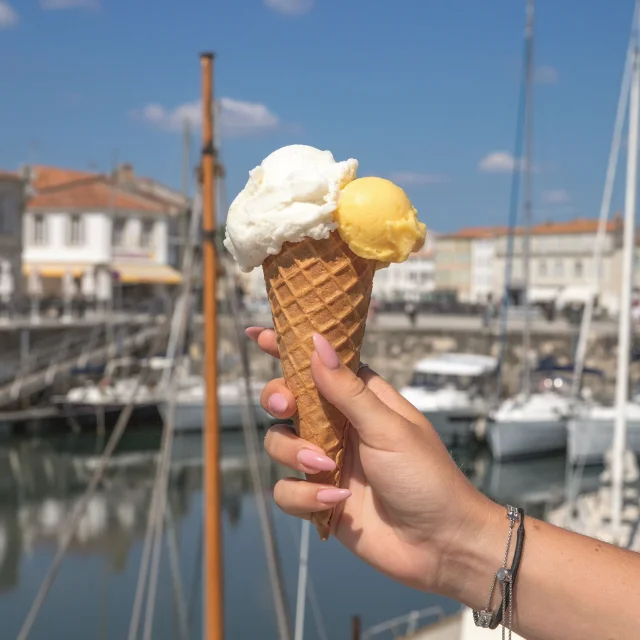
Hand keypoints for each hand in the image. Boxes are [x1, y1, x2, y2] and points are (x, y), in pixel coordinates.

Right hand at [247, 327, 497, 598]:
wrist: (440, 543)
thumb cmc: (426, 476)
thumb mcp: (388, 427)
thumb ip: (348, 388)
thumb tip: (317, 342)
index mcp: (359, 399)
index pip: (318, 364)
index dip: (287, 347)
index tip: (258, 333)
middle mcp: (337, 426)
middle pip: (287, 399)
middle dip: (277, 398)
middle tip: (286, 405)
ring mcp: (325, 462)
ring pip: (279, 443)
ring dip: (294, 453)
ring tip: (326, 467)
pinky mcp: (318, 498)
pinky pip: (286, 490)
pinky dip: (305, 496)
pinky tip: (336, 500)